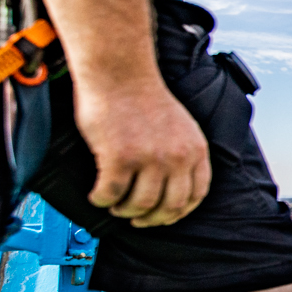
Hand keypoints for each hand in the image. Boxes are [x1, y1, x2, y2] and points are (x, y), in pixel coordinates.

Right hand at [77, 79, 210, 227]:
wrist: (120, 72)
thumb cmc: (142, 95)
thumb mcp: (180, 127)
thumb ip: (182, 154)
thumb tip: (171, 186)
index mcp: (195, 150)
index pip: (195, 196)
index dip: (177, 212)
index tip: (162, 216)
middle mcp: (177, 157)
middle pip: (168, 207)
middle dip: (149, 219)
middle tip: (134, 218)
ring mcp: (150, 159)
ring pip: (139, 206)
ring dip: (123, 210)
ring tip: (114, 204)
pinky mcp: (120, 158)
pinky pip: (110, 194)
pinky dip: (101, 199)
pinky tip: (96, 194)